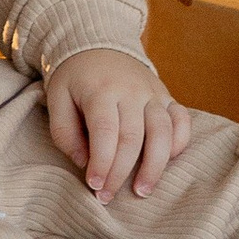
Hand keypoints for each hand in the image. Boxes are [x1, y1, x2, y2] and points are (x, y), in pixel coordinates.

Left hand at [43, 48, 189, 203]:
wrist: (97, 41)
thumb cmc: (74, 77)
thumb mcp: (57, 97)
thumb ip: (65, 131)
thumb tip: (85, 163)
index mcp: (100, 90)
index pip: (105, 132)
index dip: (102, 163)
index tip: (95, 187)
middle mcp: (131, 90)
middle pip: (133, 137)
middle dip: (121, 173)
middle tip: (108, 197)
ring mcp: (152, 93)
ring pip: (162, 132)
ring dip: (155, 166)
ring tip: (142, 191)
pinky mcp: (166, 95)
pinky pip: (182, 120)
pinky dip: (180, 142)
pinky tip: (169, 161)